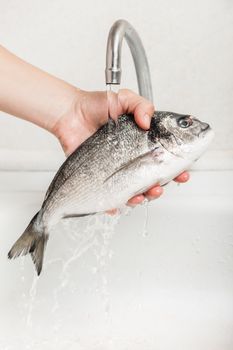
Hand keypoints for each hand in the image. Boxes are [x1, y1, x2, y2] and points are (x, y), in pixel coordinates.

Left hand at [52, 88, 189, 208]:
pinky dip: (115, 205)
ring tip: (144, 194)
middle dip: (161, 186)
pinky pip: (109, 196)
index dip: (176, 167)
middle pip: (152, 179)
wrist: (70, 113)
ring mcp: (116, 170)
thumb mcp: (123, 99)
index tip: (183, 172)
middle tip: (161, 185)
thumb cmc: (95, 106)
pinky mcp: (99, 177)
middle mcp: (130, 159)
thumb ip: (141, 106)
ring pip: (135, 190)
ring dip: (143, 197)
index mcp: (141, 143)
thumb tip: (148, 122)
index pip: (164, 159)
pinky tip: (117, 205)